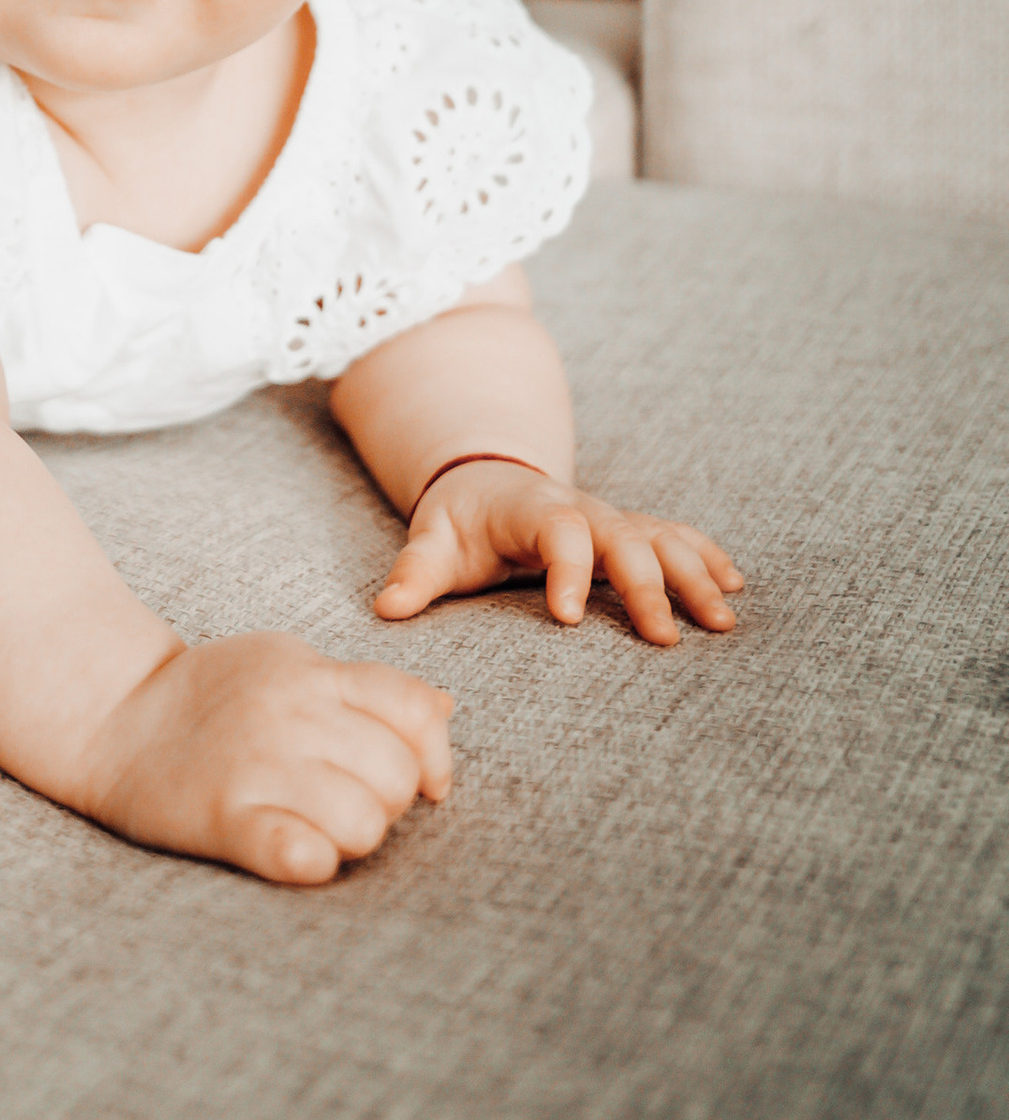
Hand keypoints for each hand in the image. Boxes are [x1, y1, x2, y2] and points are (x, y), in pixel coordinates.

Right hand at [81, 630, 453, 886]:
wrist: (109, 713)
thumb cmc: (208, 696)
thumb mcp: (287, 665)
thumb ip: (364, 688)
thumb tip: (445, 708)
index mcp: (312, 674)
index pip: (414, 709)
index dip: (433, 754)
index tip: (421, 781)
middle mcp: (291, 713)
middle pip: (396, 774)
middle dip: (387, 802)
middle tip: (346, 803)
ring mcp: (257, 764)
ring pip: (364, 820)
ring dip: (353, 836)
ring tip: (318, 827)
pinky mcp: (224, 817)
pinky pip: (299, 853)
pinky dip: (313, 860)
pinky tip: (299, 852)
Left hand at [374, 460, 742, 644]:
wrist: (485, 480)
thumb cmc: (460, 522)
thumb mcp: (432, 542)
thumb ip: (415, 573)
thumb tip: (385, 609)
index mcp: (531, 509)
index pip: (557, 532)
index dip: (565, 570)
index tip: (567, 618)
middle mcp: (580, 509)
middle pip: (622, 537)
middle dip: (646, 584)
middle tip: (666, 639)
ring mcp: (610, 517)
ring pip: (659, 536)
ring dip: (692, 573)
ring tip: (722, 619)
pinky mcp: (628, 530)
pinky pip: (674, 535)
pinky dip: (705, 555)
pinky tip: (734, 584)